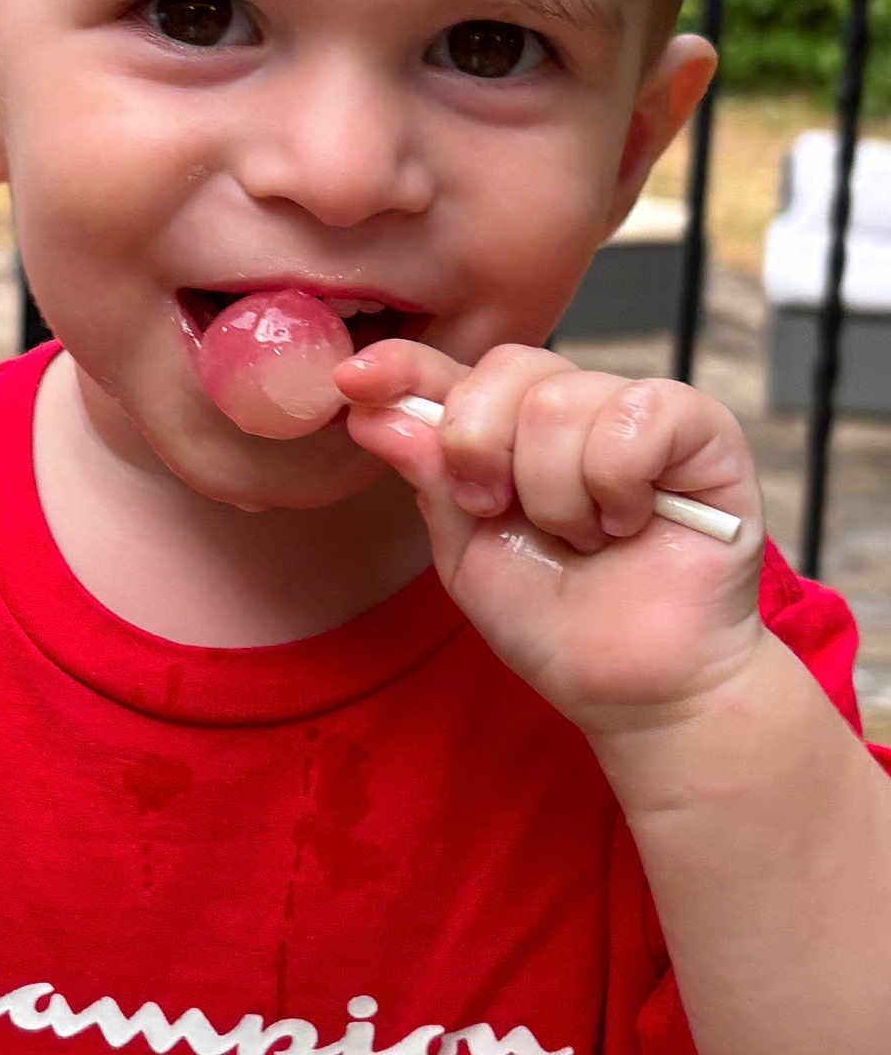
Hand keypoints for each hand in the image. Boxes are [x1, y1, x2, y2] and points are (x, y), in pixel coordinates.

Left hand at [336, 341, 767, 737]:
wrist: (634, 689)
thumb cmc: (556, 623)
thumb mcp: (469, 549)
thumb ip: (429, 474)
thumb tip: (368, 409)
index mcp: (509, 430)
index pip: (451, 371)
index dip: (402, 365)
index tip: (354, 378)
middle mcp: (571, 407)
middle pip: (506, 367)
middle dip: (481, 447)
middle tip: (501, 512)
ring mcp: (636, 412)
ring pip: (562, 398)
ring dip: (555, 491)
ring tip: (583, 538)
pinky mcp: (702, 429)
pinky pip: (638, 412)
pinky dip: (618, 481)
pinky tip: (631, 521)